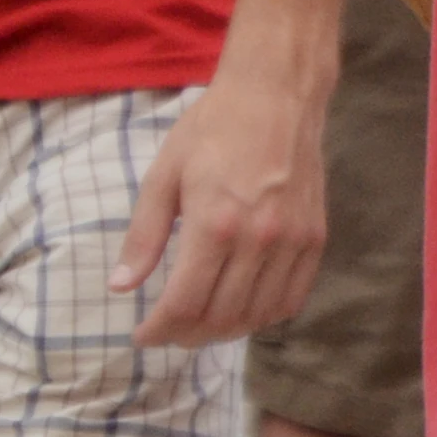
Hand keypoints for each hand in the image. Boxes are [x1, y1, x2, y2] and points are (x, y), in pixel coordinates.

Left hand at [110, 47, 328, 347]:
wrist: (275, 98)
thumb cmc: (210, 131)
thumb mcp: (163, 176)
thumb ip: (144, 235)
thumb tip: (121, 287)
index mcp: (214, 224)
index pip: (185, 302)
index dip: (160, 329)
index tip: (143, 338)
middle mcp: (257, 241)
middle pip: (222, 317)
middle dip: (188, 335)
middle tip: (168, 334)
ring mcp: (292, 243)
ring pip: (258, 315)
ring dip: (225, 331)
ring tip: (199, 327)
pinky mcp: (315, 240)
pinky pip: (290, 299)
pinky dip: (264, 317)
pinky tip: (241, 312)